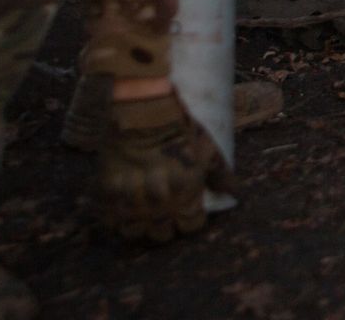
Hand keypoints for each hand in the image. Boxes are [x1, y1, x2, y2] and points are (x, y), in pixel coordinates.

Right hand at [97, 93, 230, 242]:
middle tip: (164, 213)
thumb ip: (222, 175)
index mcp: (186, 191)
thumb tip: (236, 195)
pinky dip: (117, 219)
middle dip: (166, 226)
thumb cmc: (179, 128)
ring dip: (141, 226)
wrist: (142, 109)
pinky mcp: (108, 191)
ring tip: (144, 214)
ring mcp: (132, 197)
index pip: (191, 226)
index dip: (190, 220)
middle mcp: (159, 199)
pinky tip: (125, 209)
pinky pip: (111, 221)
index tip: (187, 211)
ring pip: (135, 232)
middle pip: (163, 235)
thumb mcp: (208, 149)